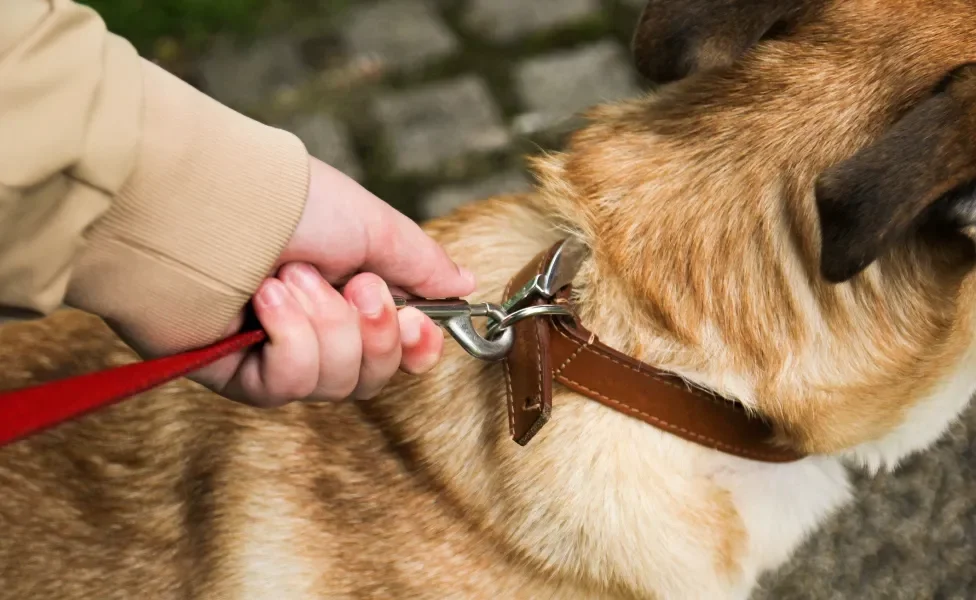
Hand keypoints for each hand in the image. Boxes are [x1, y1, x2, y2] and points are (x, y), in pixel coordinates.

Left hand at [191, 157, 475, 405]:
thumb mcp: (374, 226)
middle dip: (372, 332)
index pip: (396, 352)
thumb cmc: (289, 203)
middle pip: (371, 376)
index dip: (414, 350)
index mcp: (349, 295)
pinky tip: (265, 301)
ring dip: (324, 326)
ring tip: (290, 279)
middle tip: (355, 286)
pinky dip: (287, 338)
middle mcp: (315, 329)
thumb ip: (421, 263)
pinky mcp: (238, 374)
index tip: (418, 326)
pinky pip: (289, 385)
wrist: (212, 201)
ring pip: (335, 383)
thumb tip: (465, 284)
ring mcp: (276, 355)